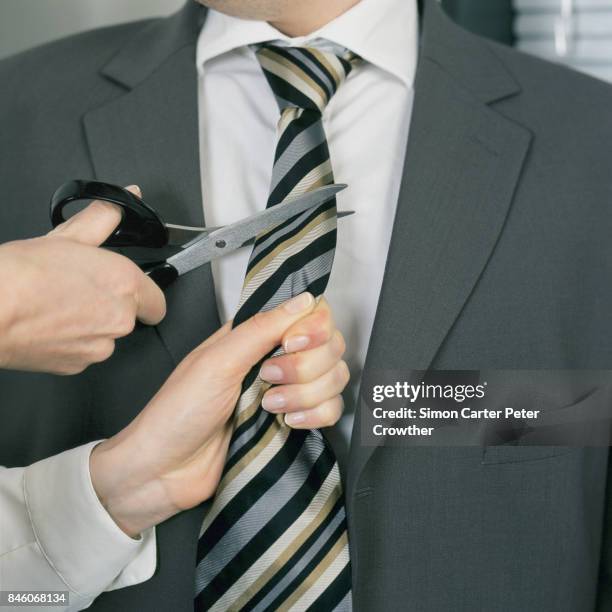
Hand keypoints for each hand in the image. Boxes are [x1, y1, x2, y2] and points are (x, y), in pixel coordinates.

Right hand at [0, 187, 165, 373]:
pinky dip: (72, 342)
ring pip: (104, 336)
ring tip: (60, 306)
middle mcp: (120, 319)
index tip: (131, 293)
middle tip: (81, 291)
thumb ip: (104, 219)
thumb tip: (123, 202)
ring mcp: (99, 346)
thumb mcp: (68, 237)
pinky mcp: (77, 366)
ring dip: (91, 325)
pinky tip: (51, 324)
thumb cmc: (24, 276)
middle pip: (129, 318)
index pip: (157, 302)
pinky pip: (83, 352)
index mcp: (126, 285)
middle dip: (110, 306)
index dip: (143, 296)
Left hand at [90, 293, 348, 536]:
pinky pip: (331, 410)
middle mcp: (276, 358)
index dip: (313, 328)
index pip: (311, 315)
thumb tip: (305, 300)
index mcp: (254, 335)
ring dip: (308, 394)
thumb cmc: (178, 413)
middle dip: (306, 367)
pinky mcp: (293, 421)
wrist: (165, 472)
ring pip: (334, 378)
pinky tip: (289, 422)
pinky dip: (316, 415)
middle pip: (330, 346)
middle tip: (269, 380)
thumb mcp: (216, 362)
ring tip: (271, 407)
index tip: (293, 345)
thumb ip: (262, 329)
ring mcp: (287, 391)